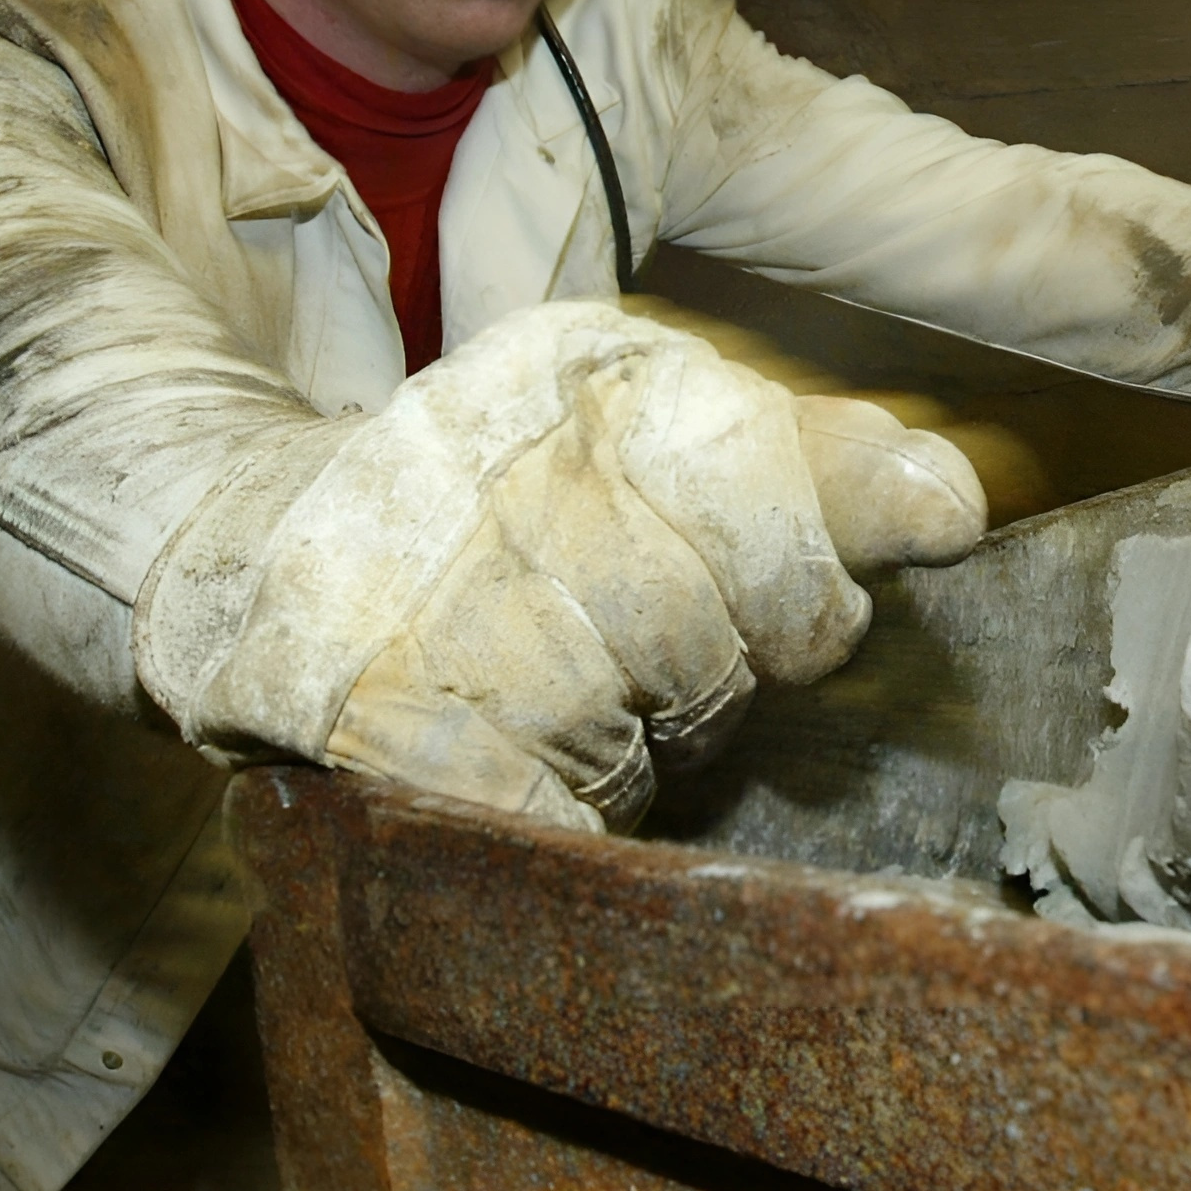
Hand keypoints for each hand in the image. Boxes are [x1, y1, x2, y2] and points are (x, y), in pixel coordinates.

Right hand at [159, 303, 981, 834]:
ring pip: (644, 711)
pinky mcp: (372, 714)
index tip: (809, 606)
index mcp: (590, 372)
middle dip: (727, 667)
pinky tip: (546, 783)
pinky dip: (572, 819)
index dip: (811, 560)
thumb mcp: (648, 438)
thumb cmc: (502, 509)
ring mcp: (434, 586)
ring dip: (644, 743)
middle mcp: (509, 456)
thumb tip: (950, 504)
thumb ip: (811, 464)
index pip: (761, 458)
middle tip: (672, 669)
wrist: (240, 550)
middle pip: (723, 612)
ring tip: (584, 709)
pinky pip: (547, 804)